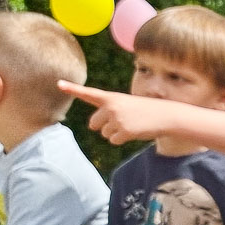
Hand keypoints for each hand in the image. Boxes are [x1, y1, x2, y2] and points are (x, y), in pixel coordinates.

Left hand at [59, 82, 176, 145]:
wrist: (166, 115)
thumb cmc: (146, 110)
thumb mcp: (126, 104)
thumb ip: (108, 111)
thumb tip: (94, 127)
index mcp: (111, 97)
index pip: (88, 93)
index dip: (72, 88)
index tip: (58, 83)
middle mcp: (111, 107)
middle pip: (94, 124)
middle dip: (104, 126)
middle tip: (122, 121)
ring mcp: (117, 119)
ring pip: (105, 134)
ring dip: (116, 133)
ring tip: (132, 124)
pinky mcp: (124, 131)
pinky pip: (114, 140)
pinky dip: (123, 139)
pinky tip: (134, 131)